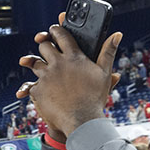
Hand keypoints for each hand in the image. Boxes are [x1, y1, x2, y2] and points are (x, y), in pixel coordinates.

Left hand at [17, 15, 122, 136]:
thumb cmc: (95, 97)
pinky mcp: (37, 90)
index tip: (54, 29)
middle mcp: (57, 63)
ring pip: (35, 63)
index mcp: (74, 57)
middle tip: (47, 47)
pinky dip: (36, 86)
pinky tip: (41, 90)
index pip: (62, 35)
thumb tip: (117, 34)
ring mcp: (45, 76)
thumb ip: (108, 52)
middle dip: (45, 45)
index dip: (56, 30)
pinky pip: (32, 84)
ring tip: (44, 70)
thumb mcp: (104, 73)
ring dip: (38, 65)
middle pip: (44, 46)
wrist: (82, 120)